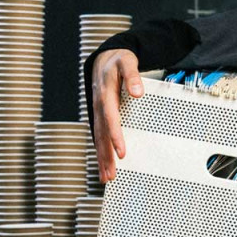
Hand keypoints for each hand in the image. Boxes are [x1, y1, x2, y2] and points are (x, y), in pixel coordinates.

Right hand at [92, 48, 142, 182]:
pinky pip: (99, 137)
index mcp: (106, 95)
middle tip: (112, 175)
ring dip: (102, 159)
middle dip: (107, 156)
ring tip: (107, 177)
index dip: (116, 137)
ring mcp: (98, 113)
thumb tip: (138, 92)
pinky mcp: (100, 118)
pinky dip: (101, 153)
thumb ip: (132, 76)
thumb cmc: (118, 62)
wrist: (104, 59)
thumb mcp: (127, 63)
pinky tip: (104, 166)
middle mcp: (100, 107)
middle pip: (102, 135)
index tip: (121, 153)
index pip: (111, 120)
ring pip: (99, 139)